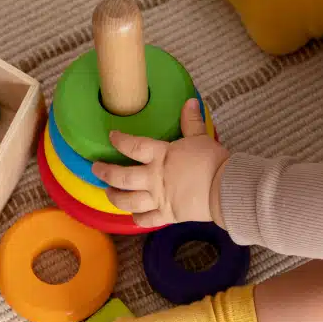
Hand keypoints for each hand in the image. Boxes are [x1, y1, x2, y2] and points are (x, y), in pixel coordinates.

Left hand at [91, 99, 229, 228]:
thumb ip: (191, 121)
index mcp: (161, 156)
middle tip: (96, 168)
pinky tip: (133, 216)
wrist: (225, 188)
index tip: (111, 137)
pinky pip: (147, 220)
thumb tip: (191, 101)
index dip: (120, 140)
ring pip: (128, 201)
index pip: (133, 146)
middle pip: (122, 177)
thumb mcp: (201, 137)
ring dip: (114, 197)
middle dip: (105, 172)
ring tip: (107, 193)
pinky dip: (138, 219)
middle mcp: (154, 178)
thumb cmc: (213, 161)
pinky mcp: (167, 215)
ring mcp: (159, 198)